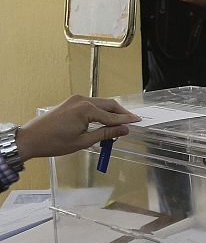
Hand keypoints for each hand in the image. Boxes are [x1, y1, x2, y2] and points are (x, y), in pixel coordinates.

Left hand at [15, 95, 140, 162]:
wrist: (30, 139)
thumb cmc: (54, 143)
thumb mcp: (83, 141)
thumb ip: (105, 134)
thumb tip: (123, 130)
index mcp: (86, 110)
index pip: (112, 116)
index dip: (126, 120)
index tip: (137, 121)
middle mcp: (82, 100)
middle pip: (109, 104)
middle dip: (121, 113)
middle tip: (131, 121)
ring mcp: (76, 99)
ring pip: (101, 103)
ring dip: (111, 112)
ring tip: (119, 123)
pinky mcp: (71, 102)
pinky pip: (91, 104)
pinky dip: (100, 111)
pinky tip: (104, 119)